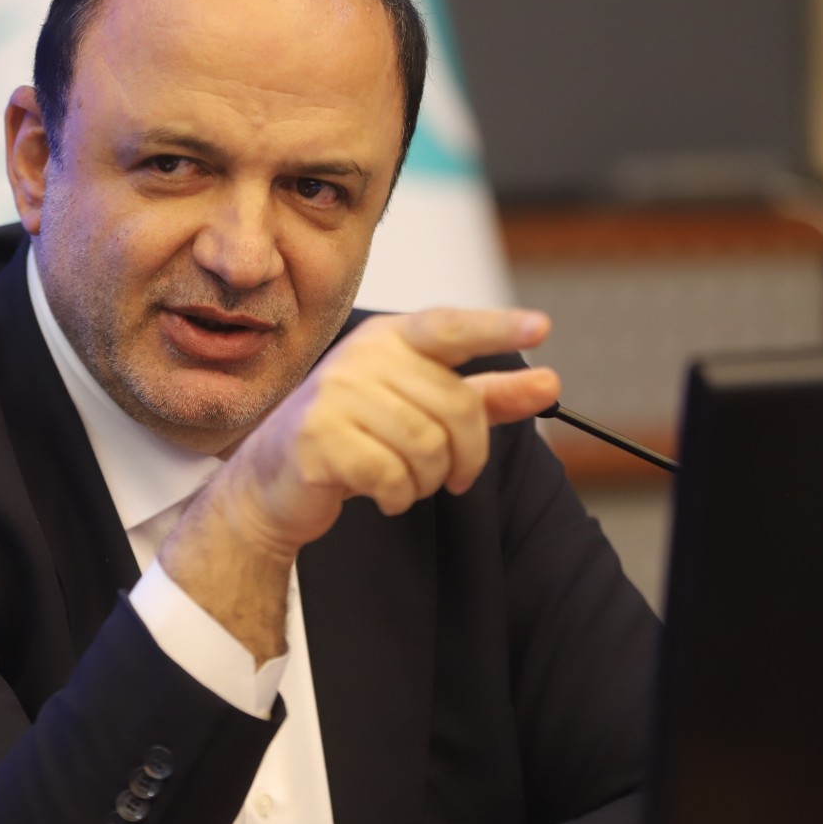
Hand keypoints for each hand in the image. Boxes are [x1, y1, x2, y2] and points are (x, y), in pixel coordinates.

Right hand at [220, 307, 558, 558]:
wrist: (273, 482)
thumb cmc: (351, 438)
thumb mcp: (420, 410)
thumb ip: (483, 397)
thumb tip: (549, 383)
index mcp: (388, 339)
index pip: (449, 327)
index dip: (496, 328)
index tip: (540, 327)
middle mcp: (360, 357)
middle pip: (454, 405)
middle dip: (466, 455)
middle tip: (454, 477)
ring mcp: (334, 395)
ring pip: (427, 446)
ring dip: (429, 481)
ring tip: (408, 483)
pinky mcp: (318, 437)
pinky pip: (392, 474)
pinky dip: (398, 496)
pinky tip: (384, 495)